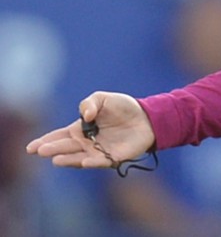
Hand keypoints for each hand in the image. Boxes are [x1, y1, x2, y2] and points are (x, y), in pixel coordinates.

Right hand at [26, 91, 154, 169]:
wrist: (147, 116)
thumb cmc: (123, 107)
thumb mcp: (103, 98)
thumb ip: (90, 104)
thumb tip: (85, 116)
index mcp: (80, 130)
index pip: (58, 137)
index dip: (44, 142)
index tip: (30, 148)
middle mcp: (86, 143)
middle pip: (65, 148)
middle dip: (52, 149)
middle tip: (41, 151)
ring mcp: (98, 152)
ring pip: (79, 158)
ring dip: (68, 159)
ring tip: (56, 159)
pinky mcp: (113, 158)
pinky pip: (100, 162)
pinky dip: (92, 162)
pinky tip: (84, 161)